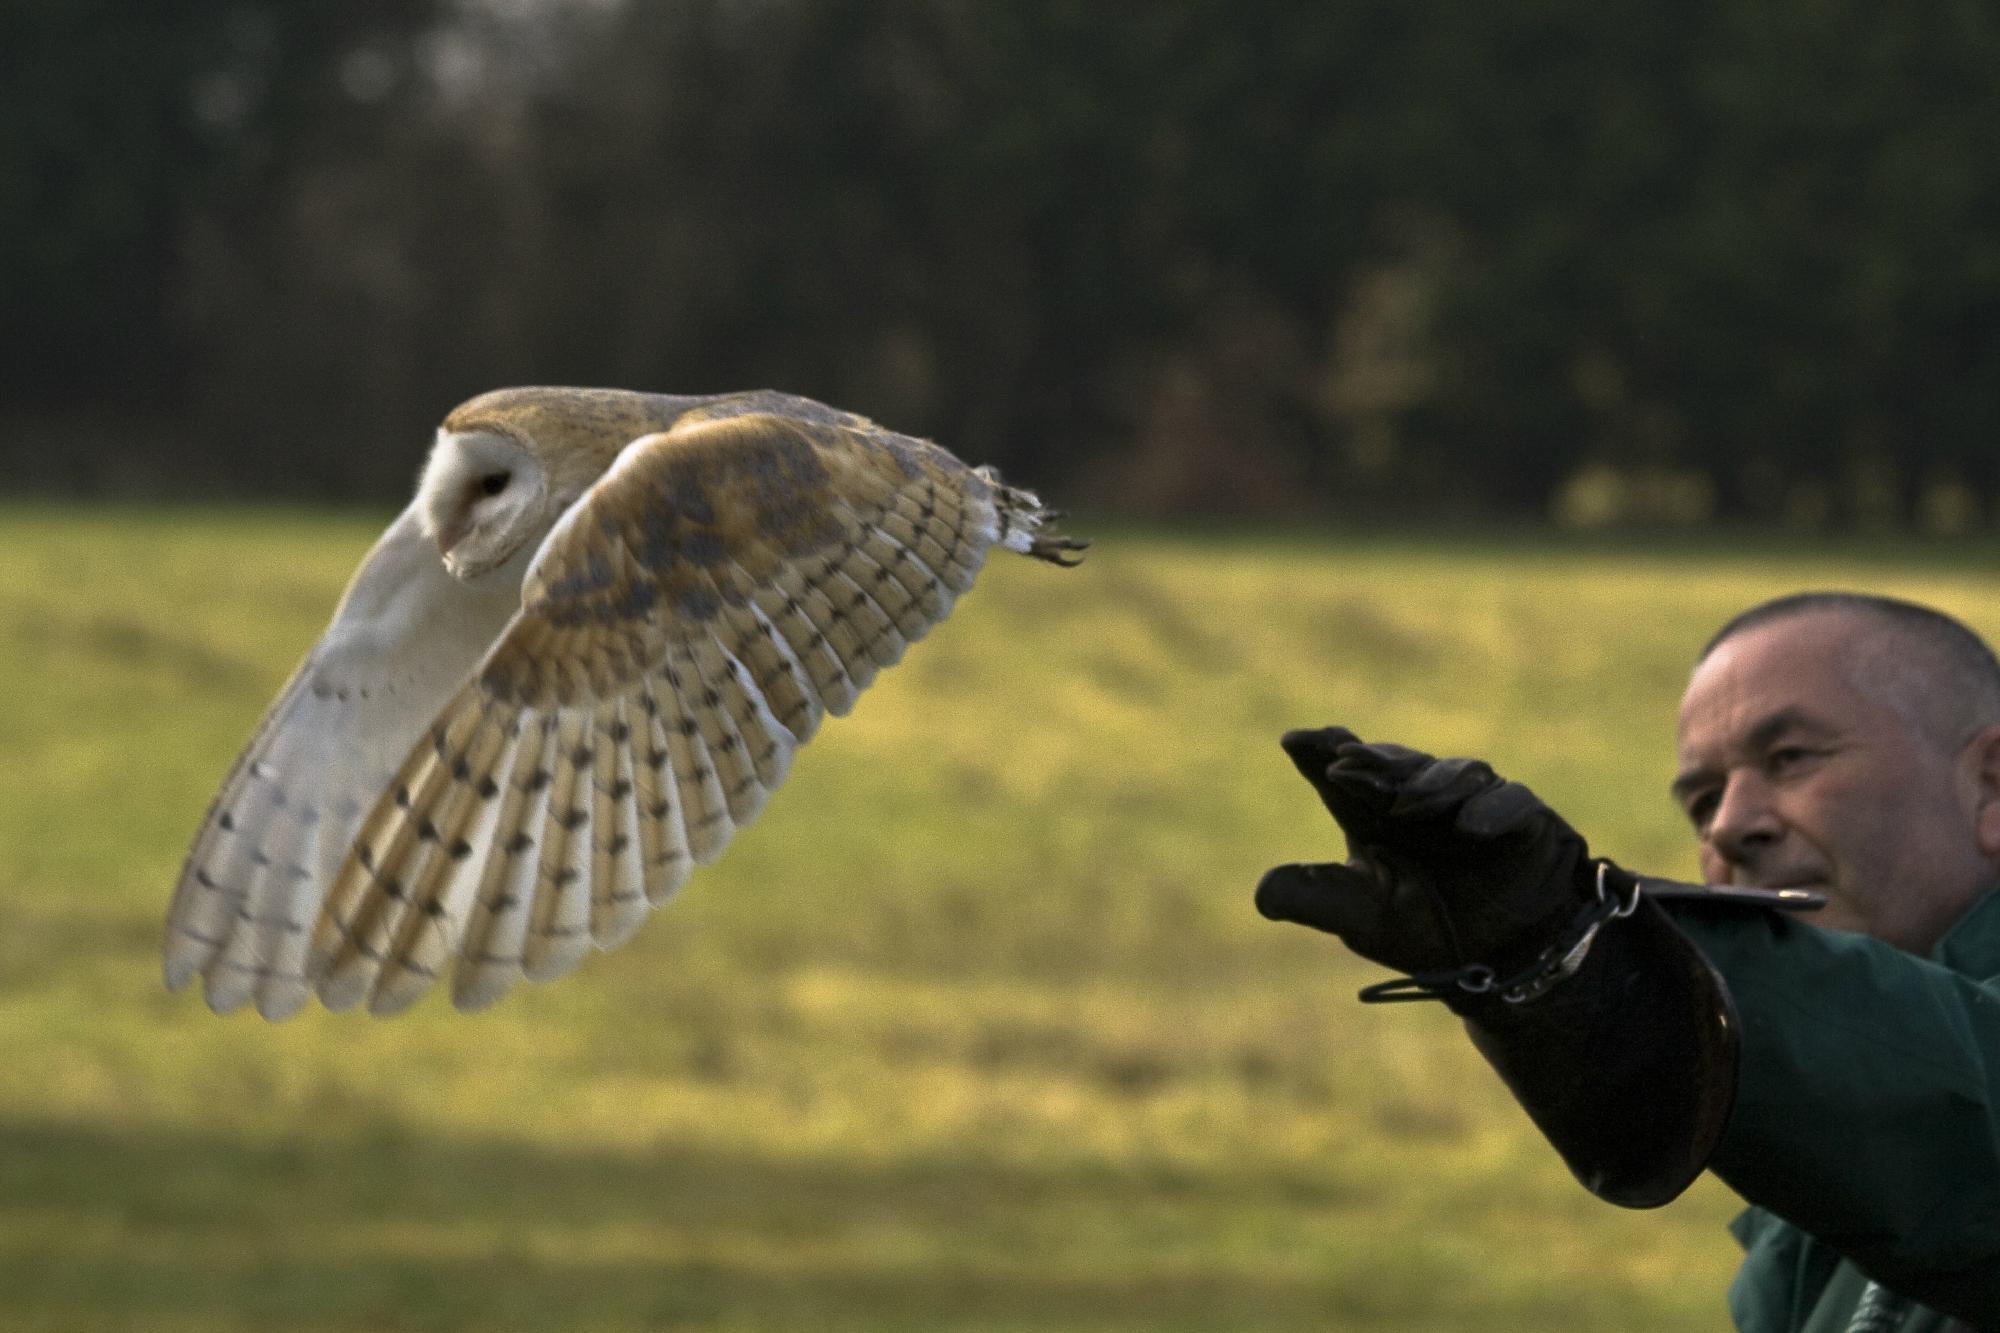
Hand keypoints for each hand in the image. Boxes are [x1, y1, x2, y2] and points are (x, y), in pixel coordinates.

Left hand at [1255, 728, 1594, 988]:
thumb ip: (1316, 899)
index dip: (1320, 752)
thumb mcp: (1364, 918)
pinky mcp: (1524, 818)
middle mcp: (1421, 801)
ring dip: (1426, 785)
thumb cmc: (1426, 932)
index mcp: (1374, 816)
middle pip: (1393, 766)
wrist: (1501, 963)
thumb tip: (1261, 896)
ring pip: (1451, 775)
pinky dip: (1491, 810)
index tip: (1292, 739)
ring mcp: (1473, 802)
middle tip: (1341, 758)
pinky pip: (1511, 801)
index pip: (1344, 775)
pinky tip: (1470, 828)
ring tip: (1403, 803)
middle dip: (1369, 761)